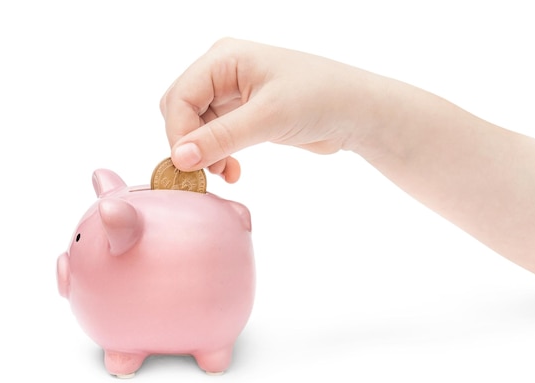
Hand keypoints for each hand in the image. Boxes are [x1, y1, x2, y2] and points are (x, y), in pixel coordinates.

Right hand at [159, 37, 383, 181]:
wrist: (356, 112)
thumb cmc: (320, 99)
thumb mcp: (268, 118)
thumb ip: (220, 138)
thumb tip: (178, 159)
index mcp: (224, 58)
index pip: (180, 97)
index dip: (179, 133)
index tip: (188, 166)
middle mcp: (223, 71)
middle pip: (181, 110)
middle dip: (189, 144)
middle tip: (205, 172)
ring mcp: (232, 93)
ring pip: (195, 127)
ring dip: (204, 154)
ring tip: (225, 173)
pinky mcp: (243, 114)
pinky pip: (214, 136)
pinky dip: (217, 155)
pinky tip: (233, 171)